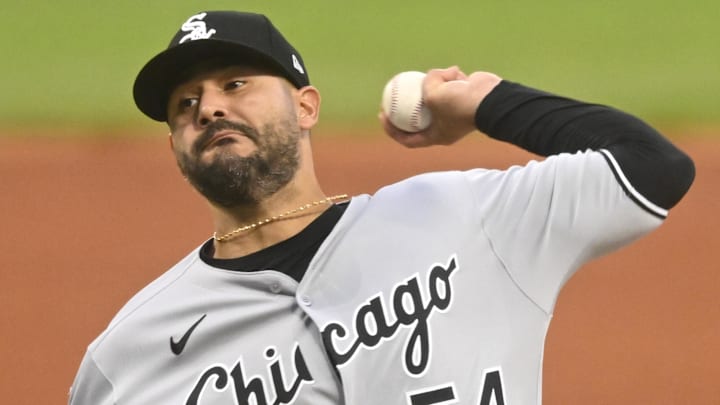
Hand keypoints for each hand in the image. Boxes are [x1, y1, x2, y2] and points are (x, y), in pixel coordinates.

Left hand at [380, 66, 501, 147]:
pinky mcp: (464, 97)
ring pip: (435, 96)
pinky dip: (450, 78)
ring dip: (433, 84)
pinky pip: (450, 86)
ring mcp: (455, 111)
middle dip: (406, 106)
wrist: (491, 100)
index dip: (392, 130)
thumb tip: (428, 76)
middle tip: (393, 94)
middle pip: (419, 118)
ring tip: (432, 75)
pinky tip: (453, 70)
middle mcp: (445, 126)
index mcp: (437, 136)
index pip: (409, 139)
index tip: (383, 115)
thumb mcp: (433, 96)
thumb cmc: (460, 105)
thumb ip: (426, 86)